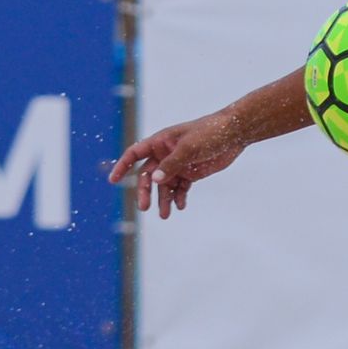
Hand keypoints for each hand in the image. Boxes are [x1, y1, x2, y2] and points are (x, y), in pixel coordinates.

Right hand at [108, 109, 245, 218]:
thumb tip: (155, 180)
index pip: (134, 154)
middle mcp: (166, 154)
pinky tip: (180, 206)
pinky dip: (179, 197)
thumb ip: (172, 164)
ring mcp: (178, 165)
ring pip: (164, 185)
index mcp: (160, 142)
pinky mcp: (191, 173)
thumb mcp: (189, 148)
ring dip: (163, 200)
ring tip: (166, 215)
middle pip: (148, 176)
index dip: (123, 166)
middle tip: (144, 208)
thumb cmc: (209, 133)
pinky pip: (180, 188)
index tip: (113, 180)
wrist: (234, 134)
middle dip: (146, 192)